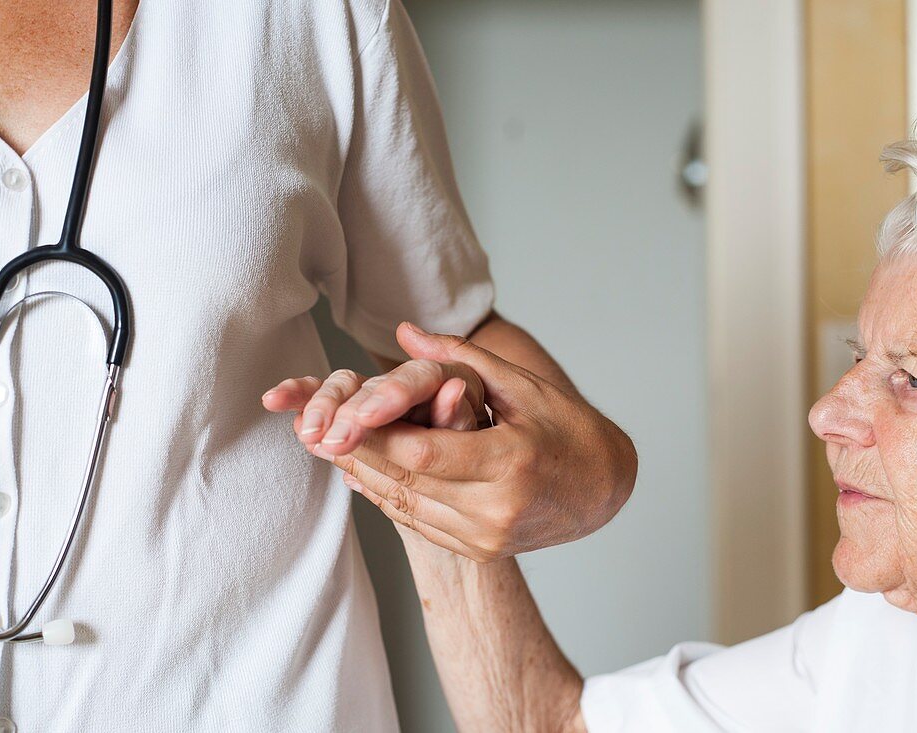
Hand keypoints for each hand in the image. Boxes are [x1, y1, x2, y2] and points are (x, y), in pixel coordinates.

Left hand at [263, 322, 637, 561]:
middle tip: (315, 428)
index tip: (337, 415)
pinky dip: (387, 497)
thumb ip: (461, 358)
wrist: (601, 489)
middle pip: (406, 481)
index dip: (374, 436)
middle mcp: (498, 508)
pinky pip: (419, 523)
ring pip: (406, 506)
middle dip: (356, 453)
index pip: (424, 452)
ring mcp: (488, 536)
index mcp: (512, 462)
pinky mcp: (480, 550)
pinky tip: (362, 473)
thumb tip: (404, 332)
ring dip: (364, 477)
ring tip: (328, 447)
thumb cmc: (566, 428)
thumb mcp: (522, 385)